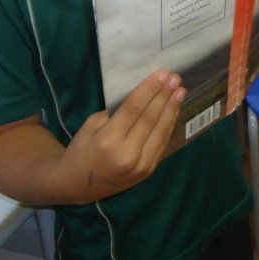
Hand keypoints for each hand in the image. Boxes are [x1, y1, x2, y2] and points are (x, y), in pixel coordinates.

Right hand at [60, 69, 185, 200]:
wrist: (78, 185)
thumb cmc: (82, 149)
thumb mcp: (91, 125)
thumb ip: (117, 112)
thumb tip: (144, 94)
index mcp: (108, 139)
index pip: (134, 109)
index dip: (150, 89)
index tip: (162, 74)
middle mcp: (126, 154)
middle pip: (150, 118)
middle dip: (164, 95)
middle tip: (176, 78)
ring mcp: (140, 165)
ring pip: (161, 131)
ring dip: (172, 108)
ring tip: (180, 90)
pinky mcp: (148, 170)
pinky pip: (162, 143)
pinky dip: (170, 124)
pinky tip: (174, 109)